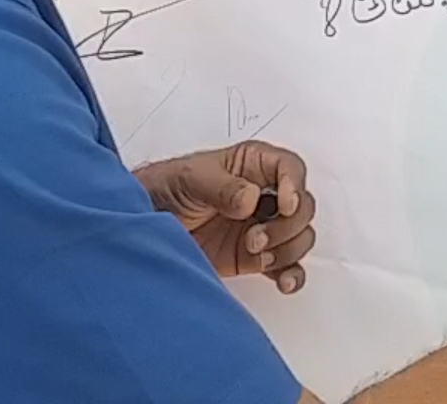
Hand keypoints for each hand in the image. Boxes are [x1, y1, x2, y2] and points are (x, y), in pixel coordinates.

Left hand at [133, 140, 317, 293]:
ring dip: (286, 249)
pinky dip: (292, 275)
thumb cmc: (166, 190)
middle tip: (255, 235)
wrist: (144, 227)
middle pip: (302, 207)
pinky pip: (288, 267)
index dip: (294, 186)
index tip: (284, 204)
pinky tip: (283, 281)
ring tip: (254, 252)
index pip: (290, 169)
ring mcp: (262, 227)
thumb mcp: (190, 179)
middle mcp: (263, 195)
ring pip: (300, 237)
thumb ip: (222, 187)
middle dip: (286, 225)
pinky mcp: (256, 257)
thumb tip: (251, 198)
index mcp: (252, 166)